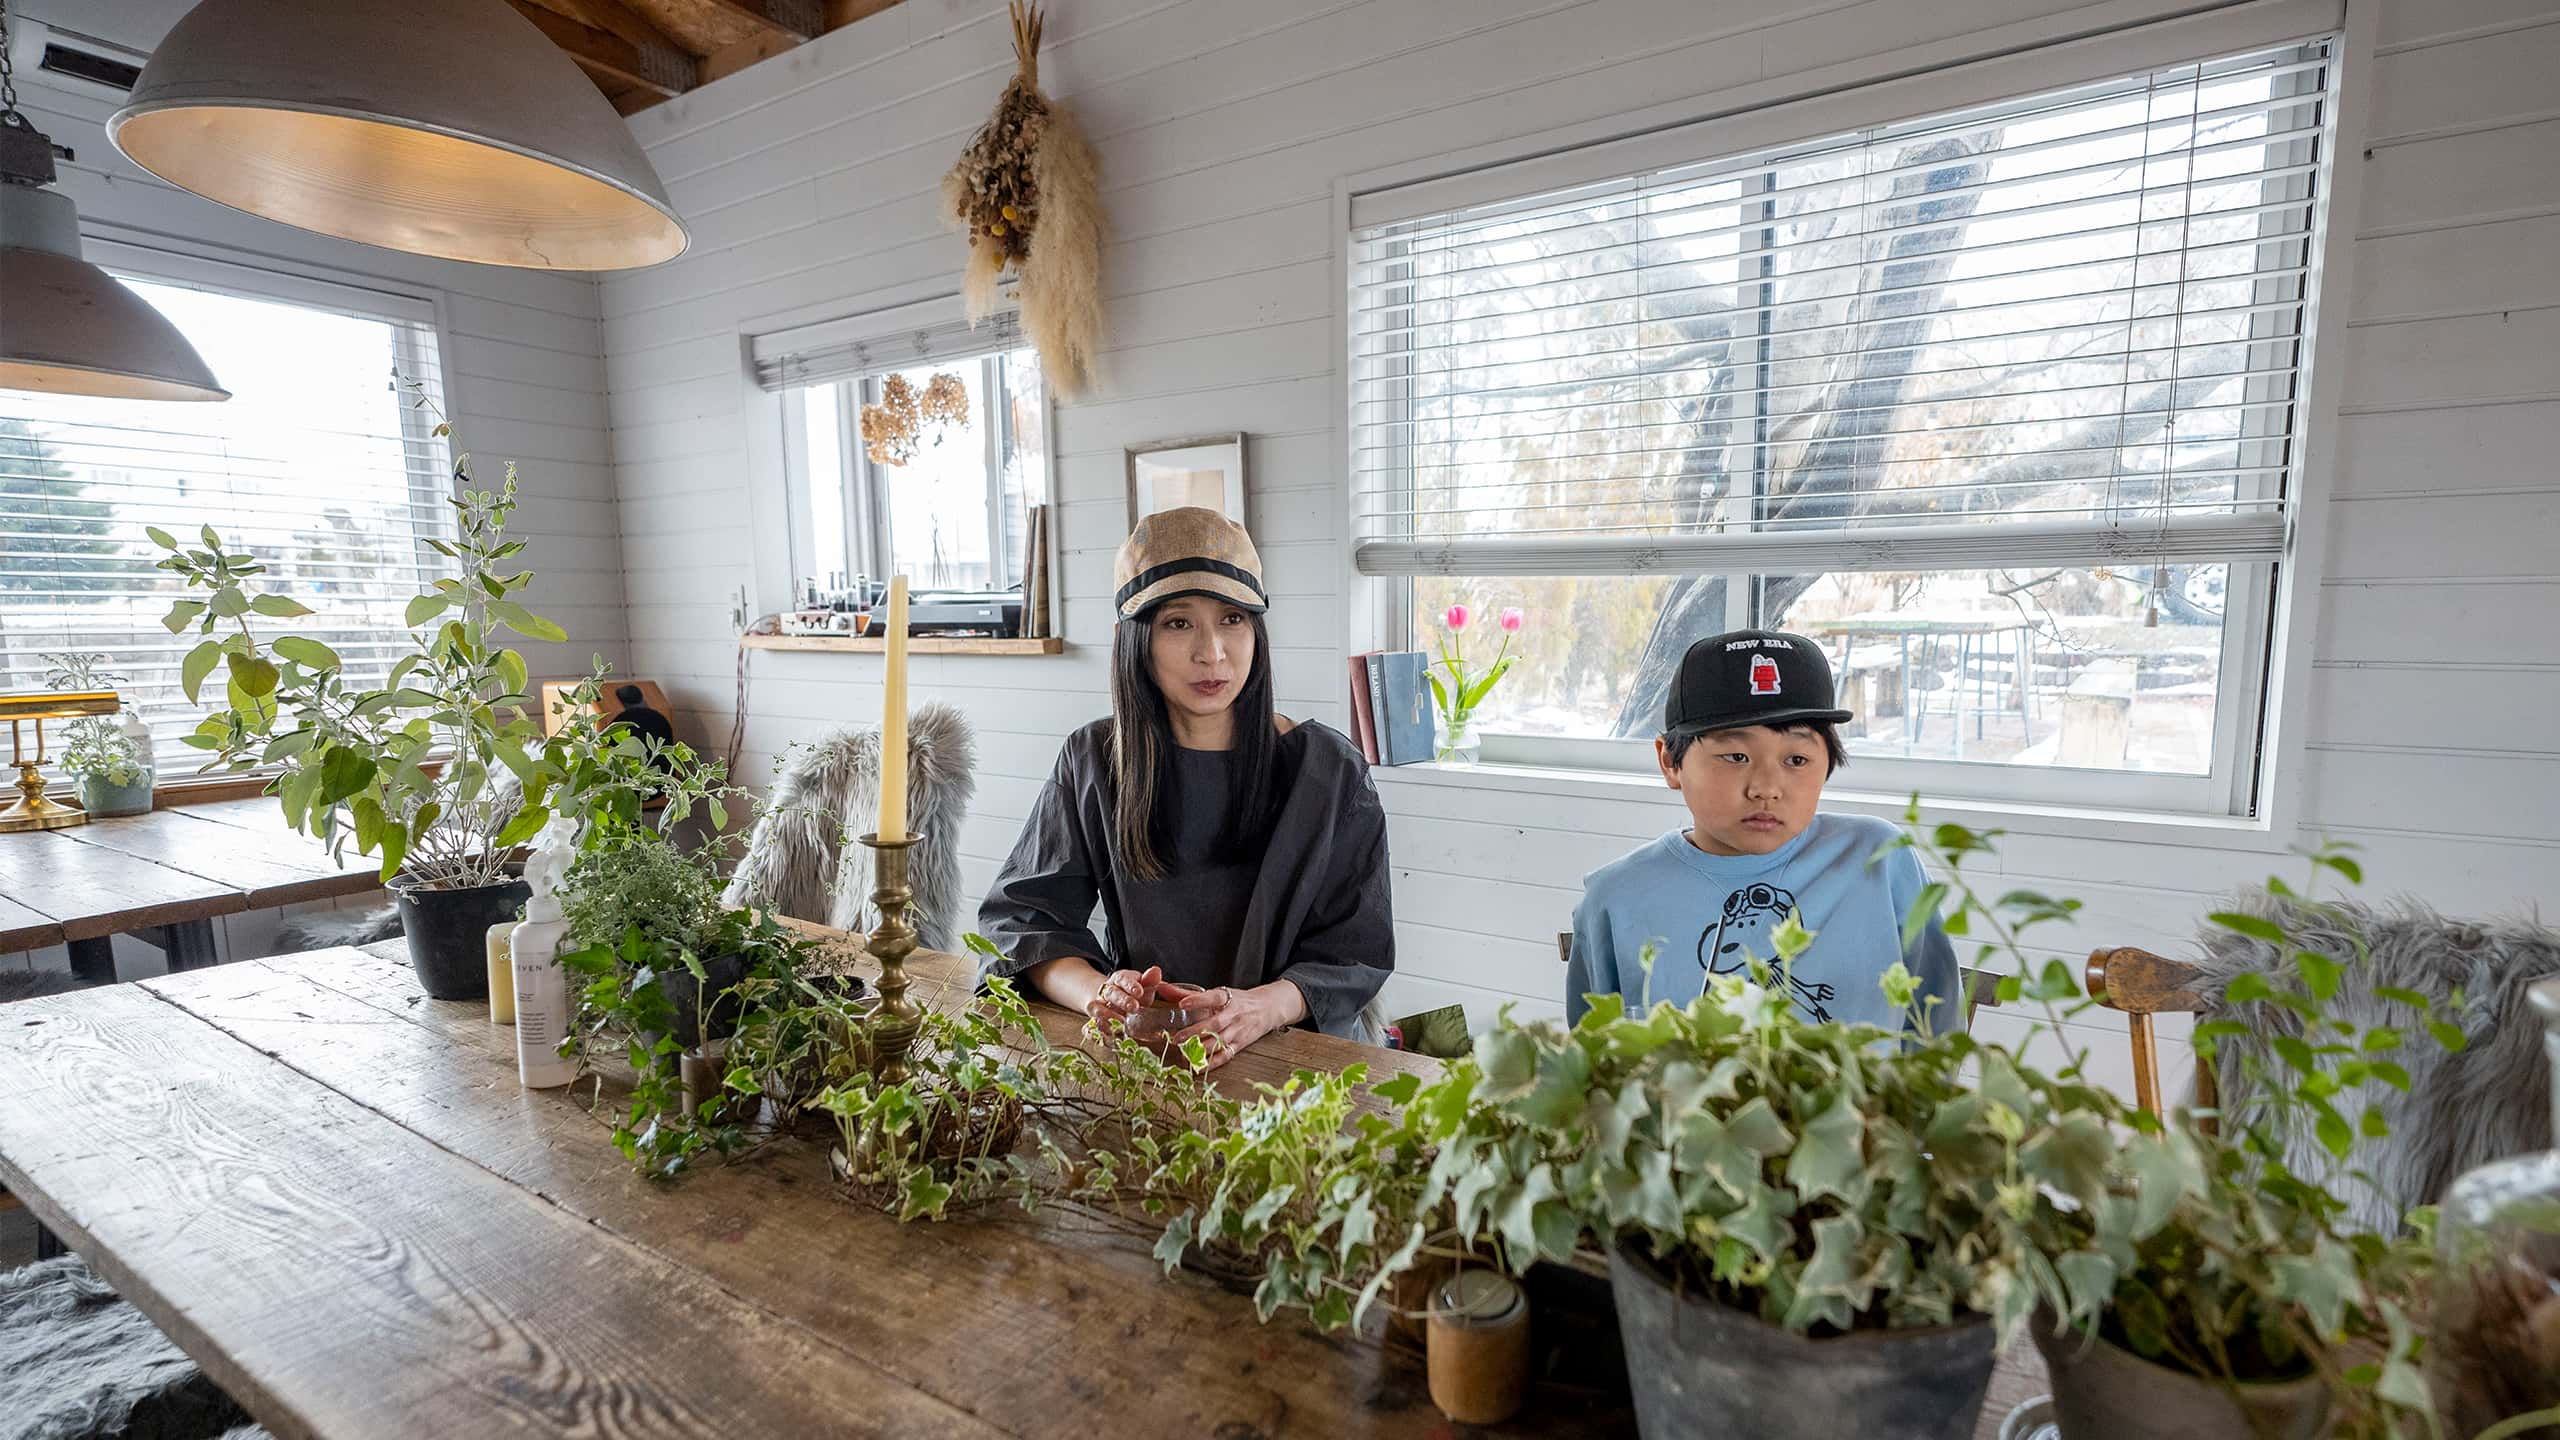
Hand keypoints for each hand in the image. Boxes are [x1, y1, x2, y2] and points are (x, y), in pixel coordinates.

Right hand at [1084, 965, 1165, 1032]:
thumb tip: (1159, 974)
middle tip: (1134, 1007)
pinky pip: (1092, 1024)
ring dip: (1108, 1015)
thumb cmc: (1133, 993)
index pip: (1123, 978)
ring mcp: (1099, 1005)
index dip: (1130, 985)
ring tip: (1122, 1023)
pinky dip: (1097, 1029)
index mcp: (1120, 979)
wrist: (1112, 999)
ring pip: (1097, 1007)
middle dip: (1122, 1000)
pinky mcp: (1095, 1020)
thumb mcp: (1144, 985)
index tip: (1139, 992)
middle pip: (1111, 992)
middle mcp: (1107, 991)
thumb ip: (1152, 981)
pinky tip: (1108, 1034)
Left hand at [1168, 981, 1304, 1071]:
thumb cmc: (1239, 1000)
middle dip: (1194, 1032)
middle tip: (1176, 1038)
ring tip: (1183, 1053)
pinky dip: (1212, 1063)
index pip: (1213, 997)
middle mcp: (1233, 1015)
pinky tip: (1198, 1067)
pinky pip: (1225, 1056)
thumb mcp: (1218, 993)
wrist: (1267, 1009)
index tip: (1183, 1003)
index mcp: (1228, 998)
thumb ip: (1189, 993)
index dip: (1198, 1000)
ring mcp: (1237, 1031)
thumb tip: (1162, 987)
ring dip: (1200, 1049)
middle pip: (1214, 1024)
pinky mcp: (1239, 1045)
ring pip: (1219, 1042)